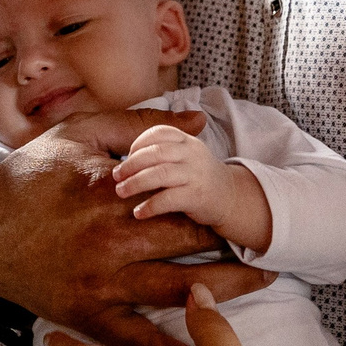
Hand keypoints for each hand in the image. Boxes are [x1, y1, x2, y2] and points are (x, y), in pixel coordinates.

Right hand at [0, 110, 272, 345]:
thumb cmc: (29, 176)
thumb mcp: (79, 133)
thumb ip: (140, 125)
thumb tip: (198, 123)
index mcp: (111, 189)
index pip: (182, 193)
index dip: (220, 197)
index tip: (248, 198)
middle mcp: (110, 237)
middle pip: (189, 239)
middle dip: (233, 239)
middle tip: (273, 238)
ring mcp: (100, 281)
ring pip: (178, 287)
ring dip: (227, 286)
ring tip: (266, 279)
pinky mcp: (88, 316)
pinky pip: (139, 339)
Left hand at [111, 124, 270, 251]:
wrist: (230, 197)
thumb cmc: (198, 175)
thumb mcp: (185, 154)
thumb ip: (162, 150)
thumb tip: (126, 155)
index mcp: (186, 140)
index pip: (158, 132)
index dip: (137, 143)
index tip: (125, 156)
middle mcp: (192, 154)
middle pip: (155, 152)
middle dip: (130, 164)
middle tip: (115, 176)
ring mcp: (195, 174)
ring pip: (159, 174)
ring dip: (135, 183)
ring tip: (120, 192)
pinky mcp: (197, 196)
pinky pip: (168, 199)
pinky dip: (150, 206)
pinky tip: (138, 213)